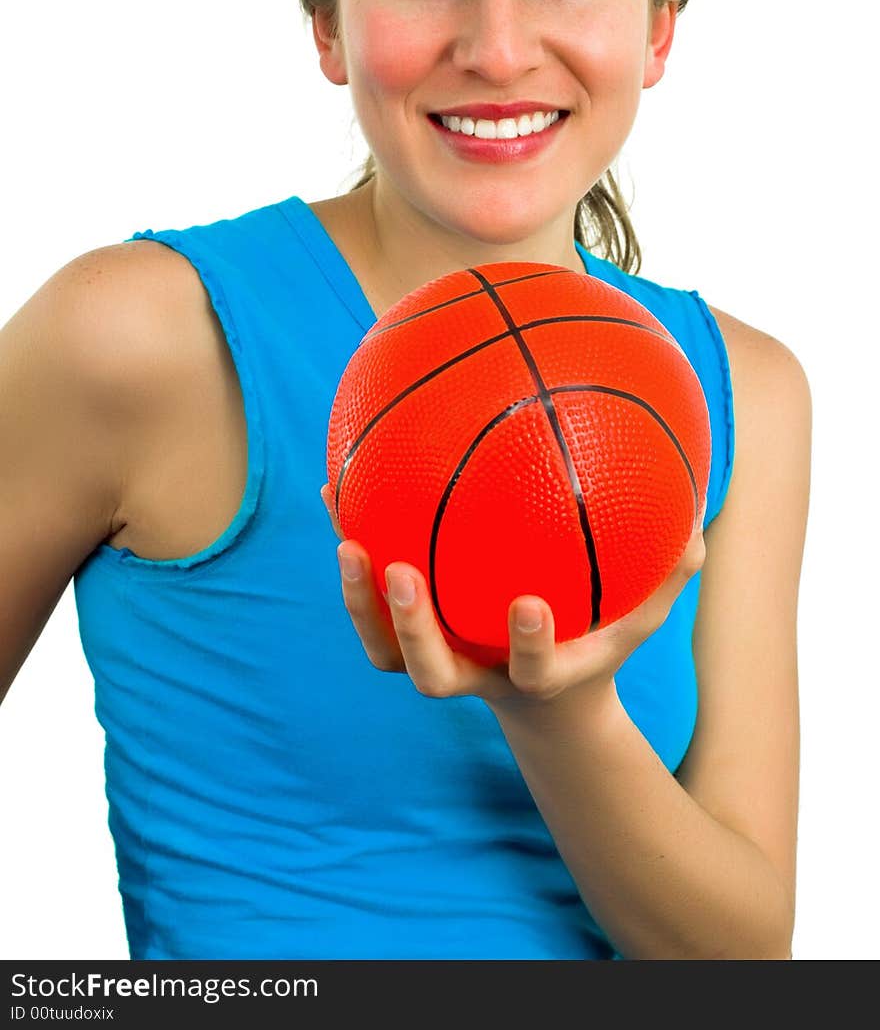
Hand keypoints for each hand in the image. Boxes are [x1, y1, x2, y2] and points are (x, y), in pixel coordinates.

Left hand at [320, 484, 704, 708]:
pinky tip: (333, 491)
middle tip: (400, 570)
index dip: (528, 646)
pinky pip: (369, 607)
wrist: (545, 705)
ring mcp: (438, 659)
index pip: (533, 671)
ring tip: (346, 537)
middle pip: (431, 673)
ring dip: (361, 601)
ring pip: (385, 652)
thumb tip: (699, 524)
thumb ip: (668, 575)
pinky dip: (351, 555)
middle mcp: (477, 673)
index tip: (527, 604)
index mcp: (535, 673)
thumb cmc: (596, 641)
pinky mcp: (407, 639)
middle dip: (413, 630)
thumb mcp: (639, 616)